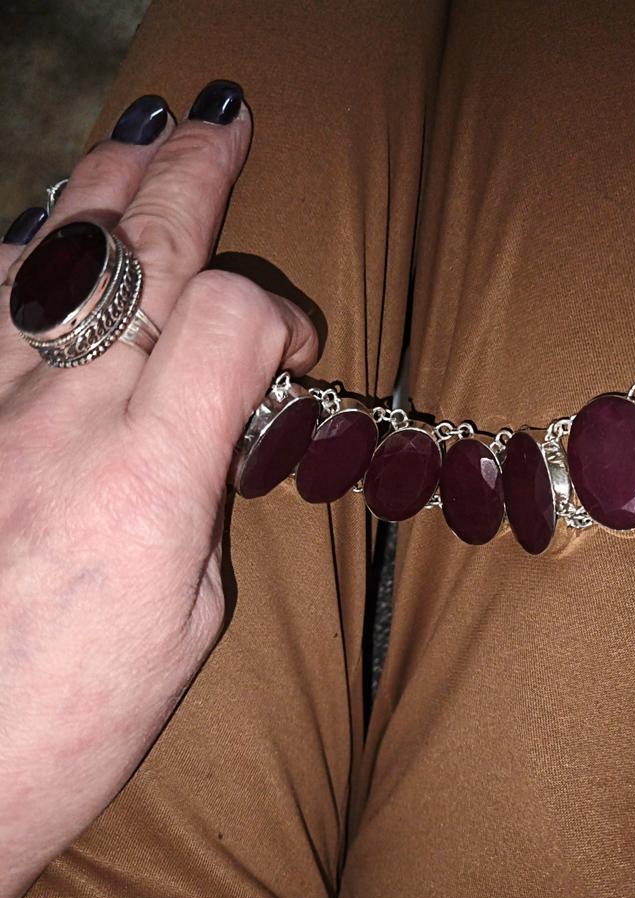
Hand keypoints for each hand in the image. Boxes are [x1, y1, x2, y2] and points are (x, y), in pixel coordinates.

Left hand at [0, 83, 316, 897]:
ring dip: (102, 184)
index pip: (228, 319)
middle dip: (189, 174)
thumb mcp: (186, 624)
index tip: (295, 345)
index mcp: (147, 481)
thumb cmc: (65, 726)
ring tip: (140, 132)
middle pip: (138, 253)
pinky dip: (22, 250)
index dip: (276, 312)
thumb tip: (205, 427)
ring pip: (47, 253)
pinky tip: (45, 224)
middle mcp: (56, 420)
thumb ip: (198, 498)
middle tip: (221, 122)